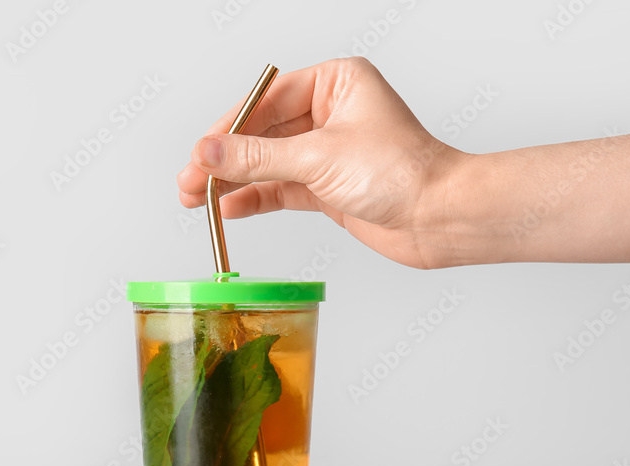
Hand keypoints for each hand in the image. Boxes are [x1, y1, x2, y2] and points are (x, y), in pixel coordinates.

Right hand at [177, 58, 464, 269]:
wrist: (441, 218)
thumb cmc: (403, 173)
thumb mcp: (317, 158)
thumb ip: (256, 157)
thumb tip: (206, 153)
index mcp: (336, 83)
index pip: (265, 100)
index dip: (227, 129)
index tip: (198, 152)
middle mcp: (331, 113)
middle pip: (261, 133)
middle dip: (224, 160)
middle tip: (189, 181)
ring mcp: (328, 151)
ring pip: (267, 163)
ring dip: (233, 182)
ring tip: (197, 199)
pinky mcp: (328, 186)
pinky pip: (280, 188)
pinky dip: (254, 199)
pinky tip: (229, 209)